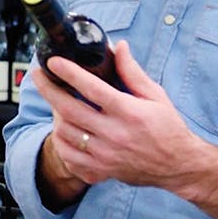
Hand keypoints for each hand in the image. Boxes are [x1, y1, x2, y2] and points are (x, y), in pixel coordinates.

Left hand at [32, 40, 217, 218]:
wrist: (178, 166)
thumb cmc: (168, 128)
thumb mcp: (155, 96)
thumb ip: (132, 72)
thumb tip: (118, 46)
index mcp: (128, 112)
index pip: (92, 88)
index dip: (69, 72)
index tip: (54, 62)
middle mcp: (114, 135)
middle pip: (69, 110)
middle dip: (48, 90)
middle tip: (39, 76)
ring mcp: (105, 156)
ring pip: (64, 134)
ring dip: (54, 116)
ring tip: (56, 103)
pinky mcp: (101, 172)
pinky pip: (68, 158)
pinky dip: (61, 143)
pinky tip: (65, 131)